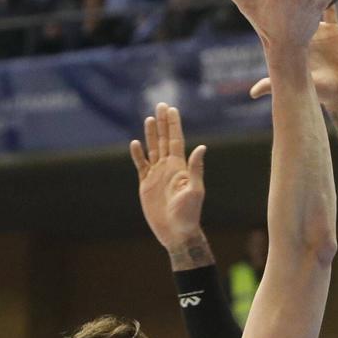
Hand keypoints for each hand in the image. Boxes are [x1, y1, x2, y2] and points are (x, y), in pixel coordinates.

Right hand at [129, 103, 205, 249]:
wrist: (176, 232)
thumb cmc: (189, 214)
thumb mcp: (195, 191)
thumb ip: (195, 169)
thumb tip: (201, 147)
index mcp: (180, 167)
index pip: (176, 140)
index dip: (173, 125)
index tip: (171, 109)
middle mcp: (168, 168)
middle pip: (163, 140)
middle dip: (162, 123)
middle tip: (161, 105)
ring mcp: (156, 175)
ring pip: (152, 150)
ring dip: (151, 135)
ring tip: (149, 119)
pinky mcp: (146, 185)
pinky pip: (141, 166)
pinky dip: (138, 155)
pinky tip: (135, 143)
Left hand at [245, 6, 337, 105]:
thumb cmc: (316, 89)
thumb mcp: (292, 83)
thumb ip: (270, 86)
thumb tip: (251, 94)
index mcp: (291, 38)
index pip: (277, 15)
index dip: (270, 1)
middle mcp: (301, 28)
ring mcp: (317, 26)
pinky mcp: (333, 28)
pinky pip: (333, 3)